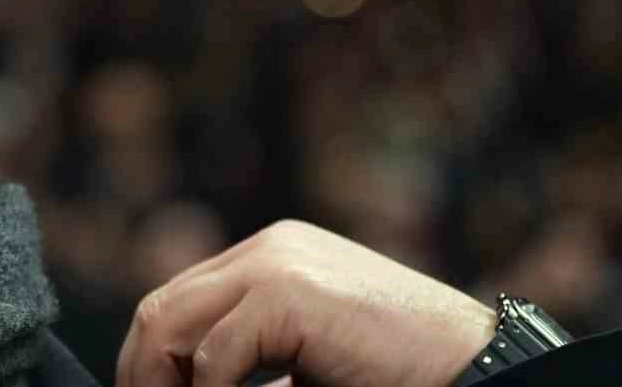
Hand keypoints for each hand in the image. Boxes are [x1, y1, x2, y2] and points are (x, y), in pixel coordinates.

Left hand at [114, 219, 494, 386]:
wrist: (479, 369)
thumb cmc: (403, 374)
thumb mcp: (311, 361)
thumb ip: (257, 360)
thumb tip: (194, 386)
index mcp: (274, 255)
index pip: (180, 299)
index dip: (152, 357)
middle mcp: (269, 248)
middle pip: (161, 306)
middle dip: (142, 370)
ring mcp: (277, 263)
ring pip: (171, 324)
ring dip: (161, 381)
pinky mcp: (289, 293)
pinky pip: (215, 355)